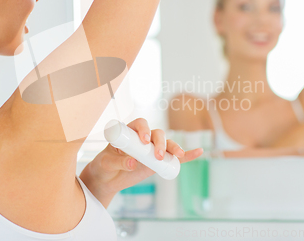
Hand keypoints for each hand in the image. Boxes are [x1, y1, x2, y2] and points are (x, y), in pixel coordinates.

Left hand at [79, 118, 202, 207]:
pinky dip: (188, 155)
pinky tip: (199, 152)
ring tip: (178, 155)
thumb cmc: (104, 166)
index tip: (144, 141)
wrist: (107, 178)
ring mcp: (152, 149)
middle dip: (160, 142)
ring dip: (174, 147)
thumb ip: (118, 161)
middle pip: (157, 133)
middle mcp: (143, 138)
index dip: (144, 129)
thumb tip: (133, 162)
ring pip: (167, 143)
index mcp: (129, 132)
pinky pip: (175, 157)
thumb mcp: (107, 163)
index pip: (140, 124)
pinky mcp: (158, 161)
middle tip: (157, 156)